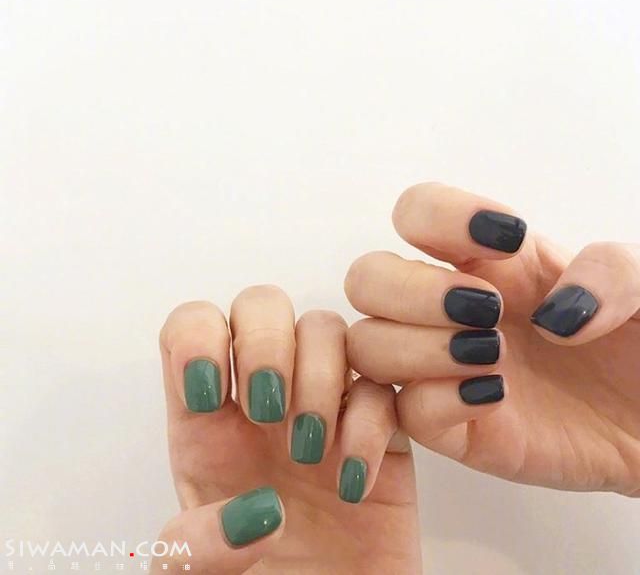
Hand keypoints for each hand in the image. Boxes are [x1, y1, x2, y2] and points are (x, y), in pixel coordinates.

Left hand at [153, 286, 420, 573]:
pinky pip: (383, 387)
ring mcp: (326, 404)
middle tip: (266, 410)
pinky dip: (369, 427)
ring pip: (325, 328)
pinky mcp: (381, 429)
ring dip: (319, 381)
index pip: (193, 326)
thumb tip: (257, 511)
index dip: (196, 338)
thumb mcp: (196, 574)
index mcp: (208, 416)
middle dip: (265, 342)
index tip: (212, 394)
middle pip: (263, 304)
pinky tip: (351, 482)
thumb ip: (194, 547)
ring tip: (309, 450)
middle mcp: (265, 396)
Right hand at [345, 182, 639, 495]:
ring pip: (367, 344)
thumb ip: (612, 273)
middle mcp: (448, 308)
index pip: (416, 213)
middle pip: (366, 278)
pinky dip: (437, 399)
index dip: (439, 215)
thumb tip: (555, 315)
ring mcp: (443, 367)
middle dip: (413, 290)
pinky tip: (494, 395)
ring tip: (493, 354)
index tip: (505, 240)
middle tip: (485, 308)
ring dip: (421, 345)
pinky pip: (404, 410)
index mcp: (485, 259)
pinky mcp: (453, 427)